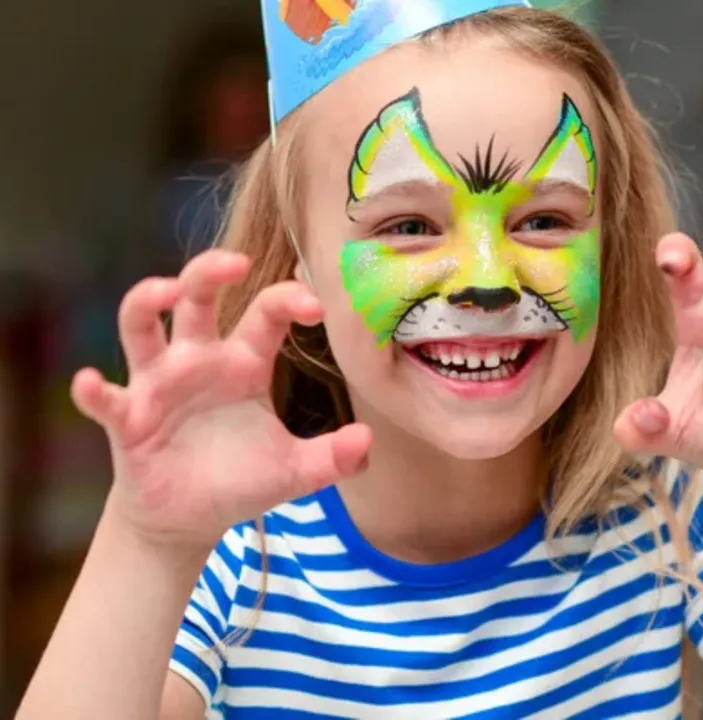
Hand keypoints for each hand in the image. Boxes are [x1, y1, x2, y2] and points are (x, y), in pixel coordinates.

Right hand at [72, 250, 371, 550]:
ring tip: (163, 292)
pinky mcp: (126, 418)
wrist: (189, 517)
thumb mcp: (293, 471)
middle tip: (235, 262)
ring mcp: (158, 383)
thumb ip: (330, 457)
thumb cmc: (241, 478)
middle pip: (198, 296)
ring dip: (147, 302)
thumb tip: (367, 441)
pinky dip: (95, 390)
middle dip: (210, 271)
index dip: (289, 300)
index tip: (316, 306)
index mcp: (245, 362)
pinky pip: (106, 398)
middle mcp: (199, 359)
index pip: (266, 314)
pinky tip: (93, 383)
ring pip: (143, 325)